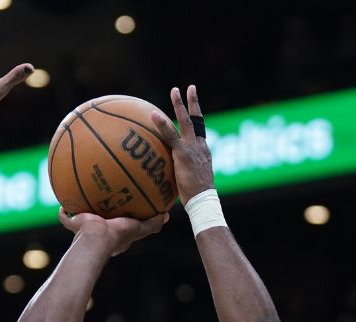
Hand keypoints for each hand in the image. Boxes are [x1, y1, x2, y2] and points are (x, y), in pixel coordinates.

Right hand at [59, 207, 167, 257]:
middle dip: (99, 211)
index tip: (122, 207)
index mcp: (112, 234)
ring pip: (80, 217)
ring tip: (81, 193)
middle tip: (102, 198)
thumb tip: (166, 216)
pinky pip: (65, 217)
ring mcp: (83, 229)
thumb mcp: (139, 229)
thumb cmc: (118, 234)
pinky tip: (64, 199)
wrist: (96, 238)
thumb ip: (153, 224)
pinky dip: (63, 211)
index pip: (116, 224)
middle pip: (98, 219)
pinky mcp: (73, 224)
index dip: (119, 218)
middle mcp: (97, 232)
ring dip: (80, 208)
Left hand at [151, 85, 214, 203]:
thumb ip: (181, 173)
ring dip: (179, 104)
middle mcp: (200, 146)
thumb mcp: (190, 181)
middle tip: (189, 88)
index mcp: (203, 151)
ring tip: (174, 90)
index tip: (194, 107)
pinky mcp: (183, 153)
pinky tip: (153, 114)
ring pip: (186, 121)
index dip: (197, 118)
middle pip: (197, 119)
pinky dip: (162, 124)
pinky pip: (170, 135)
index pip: (199, 131)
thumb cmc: (195, 197)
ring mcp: (192, 148)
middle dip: (193, 102)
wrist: (202, 200)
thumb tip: (168, 177)